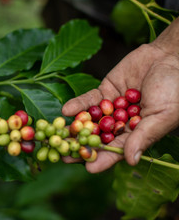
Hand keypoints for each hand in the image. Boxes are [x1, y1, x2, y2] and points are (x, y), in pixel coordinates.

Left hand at [62, 19, 178, 172]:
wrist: (170, 58)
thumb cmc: (174, 89)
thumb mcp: (162, 115)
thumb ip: (144, 136)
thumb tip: (131, 162)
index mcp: (137, 134)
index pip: (117, 151)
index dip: (103, 159)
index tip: (88, 168)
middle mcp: (121, 124)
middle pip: (98, 138)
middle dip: (81, 146)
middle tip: (63, 154)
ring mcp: (110, 108)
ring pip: (90, 121)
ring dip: (74, 128)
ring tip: (58, 135)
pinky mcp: (104, 91)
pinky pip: (89, 100)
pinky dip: (78, 105)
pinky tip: (66, 110)